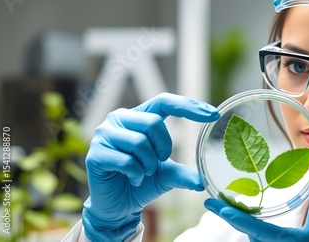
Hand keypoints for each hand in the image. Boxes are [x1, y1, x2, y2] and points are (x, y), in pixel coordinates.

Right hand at [82, 93, 218, 240]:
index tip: (213, 114)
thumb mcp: (167, 174)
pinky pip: (127, 161)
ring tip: (144, 173)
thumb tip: (202, 182)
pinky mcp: (95, 154)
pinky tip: (134, 179)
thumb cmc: (141, 182)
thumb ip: (183, 172)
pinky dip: (137, 174)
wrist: (117, 206)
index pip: (164, 101)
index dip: (188, 106)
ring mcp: (104, 135)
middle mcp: (119, 119)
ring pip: (140, 142)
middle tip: (159, 162)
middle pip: (153, 123)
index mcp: (138, 117)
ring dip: (149, 164)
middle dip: (163, 147)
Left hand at [204, 171, 308, 241]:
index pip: (253, 228)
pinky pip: (258, 239)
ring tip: (222, 206)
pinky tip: (243, 216)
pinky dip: (249, 227)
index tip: (219, 207)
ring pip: (251, 236)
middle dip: (228, 216)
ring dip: (238, 222)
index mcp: (280, 240)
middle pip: (245, 231)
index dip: (235, 217)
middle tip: (210, 203)